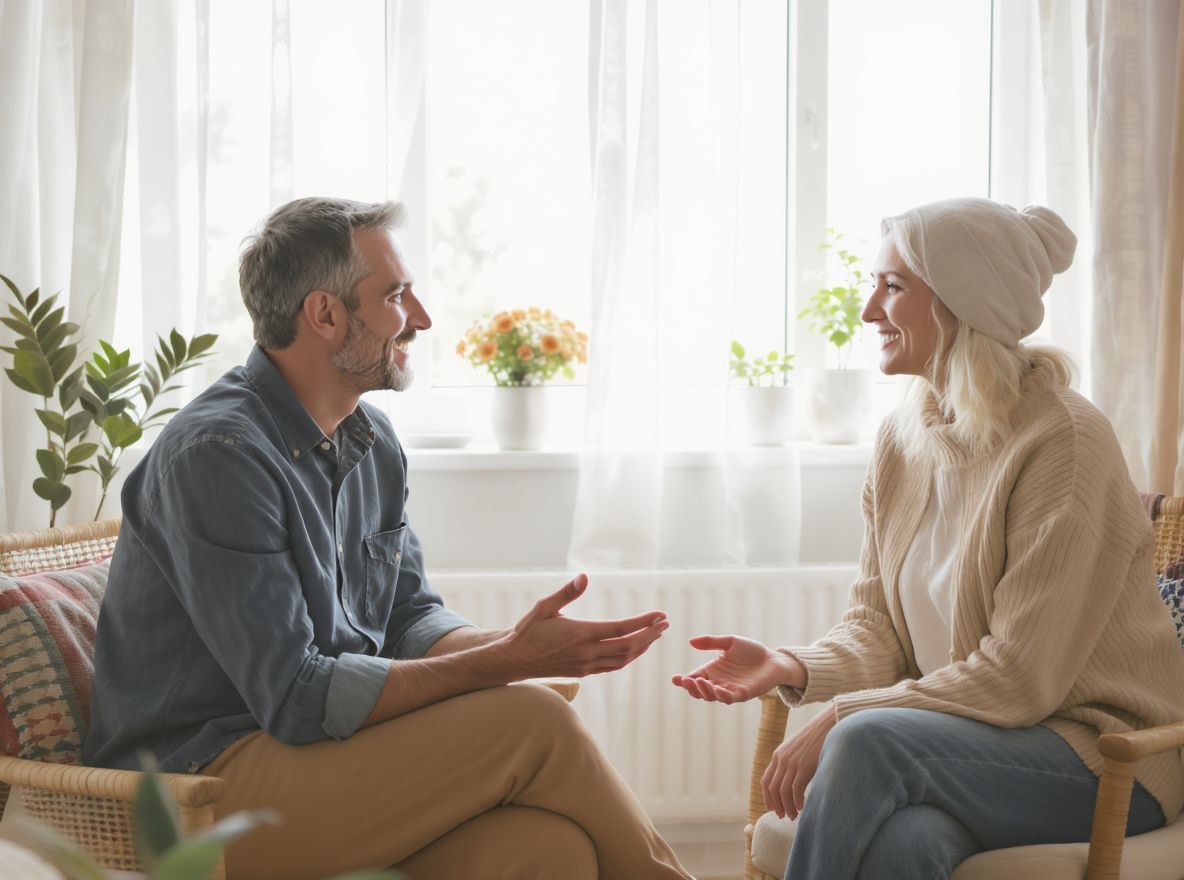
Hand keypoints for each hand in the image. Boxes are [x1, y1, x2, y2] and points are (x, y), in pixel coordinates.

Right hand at [499, 573, 668, 678]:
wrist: (514, 659)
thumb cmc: (528, 630)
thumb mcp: (544, 607)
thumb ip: (566, 593)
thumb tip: (584, 576)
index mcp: (581, 634)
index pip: (621, 629)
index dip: (644, 622)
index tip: (660, 615)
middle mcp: (587, 652)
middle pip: (628, 646)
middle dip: (650, 635)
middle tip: (665, 625)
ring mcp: (586, 665)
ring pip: (623, 660)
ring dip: (642, 648)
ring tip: (654, 636)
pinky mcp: (583, 672)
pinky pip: (612, 667)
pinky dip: (628, 658)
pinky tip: (634, 649)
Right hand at [671, 635, 804, 703]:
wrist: (773, 658)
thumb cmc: (751, 651)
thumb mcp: (729, 642)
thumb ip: (711, 642)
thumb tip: (691, 642)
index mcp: (713, 671)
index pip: (694, 678)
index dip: (683, 680)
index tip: (674, 678)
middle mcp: (719, 682)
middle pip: (699, 690)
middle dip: (690, 687)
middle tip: (685, 681)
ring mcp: (730, 690)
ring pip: (711, 696)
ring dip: (703, 691)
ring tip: (697, 681)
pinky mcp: (742, 694)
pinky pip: (728, 698)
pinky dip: (720, 694)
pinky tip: (715, 687)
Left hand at [762, 703, 837, 819]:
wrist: (829, 725)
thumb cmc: (816, 739)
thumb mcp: (797, 749)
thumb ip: (791, 763)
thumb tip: (791, 783)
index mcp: (778, 755)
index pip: (766, 780)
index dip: (767, 797)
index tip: (772, 808)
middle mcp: (782, 759)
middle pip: (773, 789)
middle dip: (777, 805)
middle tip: (783, 816)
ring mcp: (792, 763)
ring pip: (783, 792)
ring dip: (788, 807)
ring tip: (793, 815)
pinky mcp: (804, 766)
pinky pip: (795, 790)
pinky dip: (797, 801)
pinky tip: (802, 807)